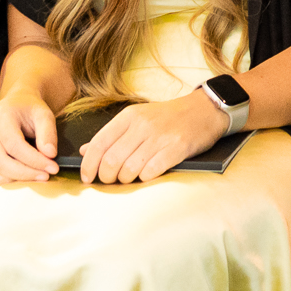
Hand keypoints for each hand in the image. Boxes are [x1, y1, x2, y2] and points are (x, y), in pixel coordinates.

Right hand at [0, 86, 60, 184]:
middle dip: (25, 173)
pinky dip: (0, 181)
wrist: (16, 105)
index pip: (14, 145)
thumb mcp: (44, 113)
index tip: (53, 167)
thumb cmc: (30, 110)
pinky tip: (21, 178)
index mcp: (0, 119)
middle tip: (46, 176)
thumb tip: (50, 154)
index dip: (34, 160)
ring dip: (13, 179)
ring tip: (36, 177)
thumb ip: (48, 132)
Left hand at [77, 92, 229, 183]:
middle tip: (112, 180)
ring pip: (129, 169)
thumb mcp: (138, 118)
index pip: (98, 144)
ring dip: (126, 180)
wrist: (206, 110)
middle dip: (107, 177)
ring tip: (130, 178)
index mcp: (129, 116)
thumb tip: (84, 151)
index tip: (88, 178)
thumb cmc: (170, 117)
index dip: (88, 165)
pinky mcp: (177, 148)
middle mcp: (143, 124)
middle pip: (111, 160)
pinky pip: (151, 171)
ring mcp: (161, 136)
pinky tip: (147, 174)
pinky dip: (145, 178)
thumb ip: (112, 135)